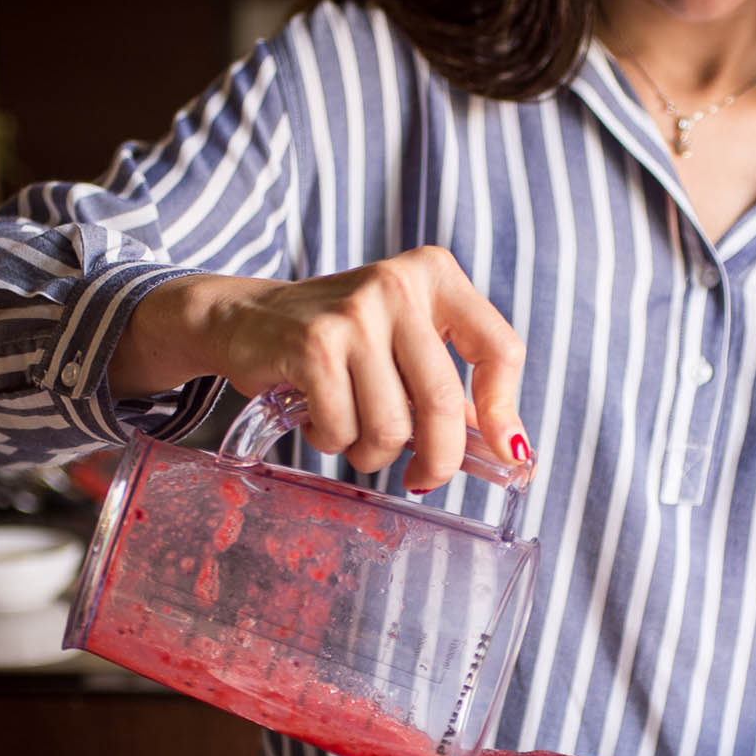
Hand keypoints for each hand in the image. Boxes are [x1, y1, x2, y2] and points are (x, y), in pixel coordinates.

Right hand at [108, 246, 527, 492]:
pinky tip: (319, 417)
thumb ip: (452, 391)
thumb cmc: (340, 342)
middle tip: (422, 479)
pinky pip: (343, 429)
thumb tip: (508, 451)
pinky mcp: (313, 344)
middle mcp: (398, 284)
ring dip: (371, 451)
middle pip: (443, 402)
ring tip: (351, 431)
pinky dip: (332, 440)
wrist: (247, 317)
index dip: (506, 411)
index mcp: (436, 276)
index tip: (507, 453)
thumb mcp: (403, 348)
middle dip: (438, 460)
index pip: (499, 349)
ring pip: (391, 426)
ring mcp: (355, 313)